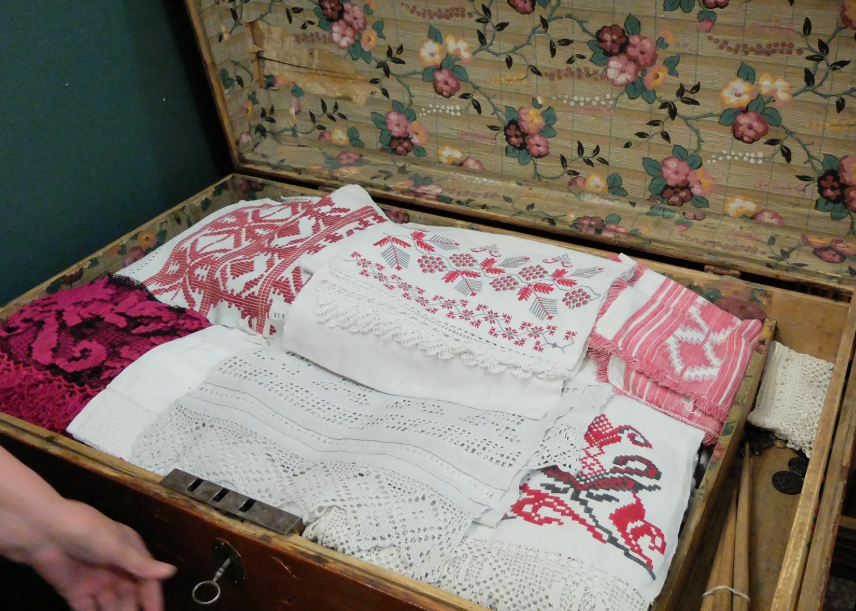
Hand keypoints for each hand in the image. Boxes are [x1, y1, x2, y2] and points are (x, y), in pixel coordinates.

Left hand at [6, 500, 174, 610]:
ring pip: (111, 604)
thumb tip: (171, 572)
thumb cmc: (87, 532)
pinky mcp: (76, 592)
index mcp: (129, 551)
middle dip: (133, 609)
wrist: (43, 532)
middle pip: (130, 594)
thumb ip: (141, 565)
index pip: (146, 578)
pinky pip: (88, 610)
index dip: (152, 596)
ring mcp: (96, 581)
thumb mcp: (116, 547)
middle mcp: (115, 567)